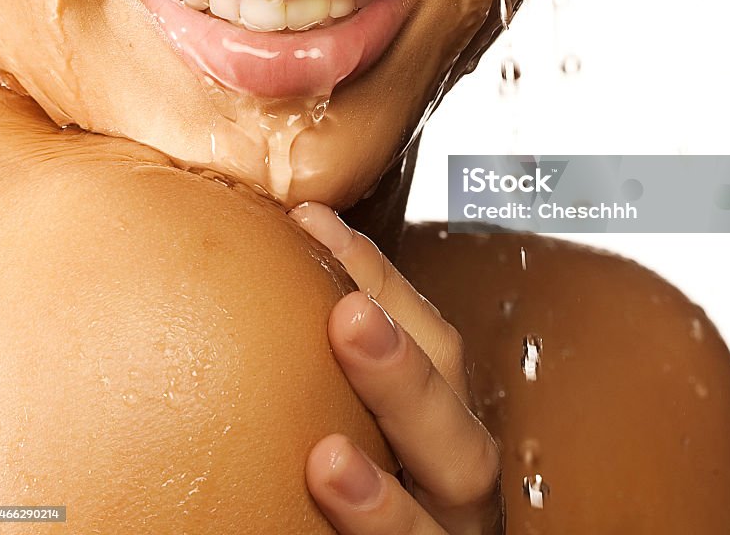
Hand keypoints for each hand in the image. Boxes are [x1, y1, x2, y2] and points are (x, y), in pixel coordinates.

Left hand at [287, 202, 503, 534]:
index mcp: (442, 431)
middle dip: (405, 371)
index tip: (316, 225)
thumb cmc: (364, 488)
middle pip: (456, 430)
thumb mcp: (367, 420)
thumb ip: (339, 371)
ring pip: (443, 522)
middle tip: (347, 313)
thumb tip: (272, 270)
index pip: (432, 345)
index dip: (382, 280)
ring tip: (327, 463)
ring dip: (388, 496)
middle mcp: (458, 491)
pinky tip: (329, 506)